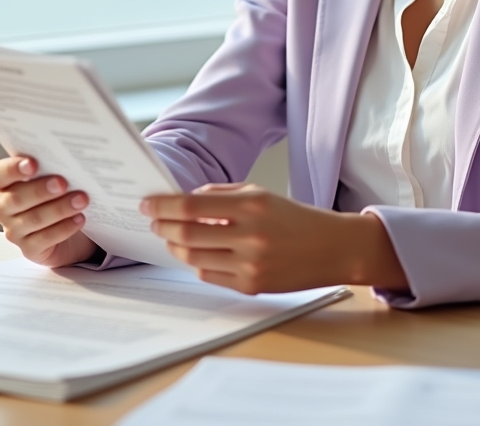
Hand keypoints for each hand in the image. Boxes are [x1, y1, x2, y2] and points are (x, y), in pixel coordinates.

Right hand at [0, 155, 98, 266]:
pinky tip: (79, 219)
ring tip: (81, 199)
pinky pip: (44, 239)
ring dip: (59, 208)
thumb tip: (71, 154)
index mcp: (4, 183)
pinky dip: (64, 228)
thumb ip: (52, 164)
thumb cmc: (59, 192)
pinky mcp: (29, 248)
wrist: (71, 228)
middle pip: (16, 198)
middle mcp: (4, 207)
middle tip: (63, 183)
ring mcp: (14, 230)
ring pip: (33, 219)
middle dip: (41, 190)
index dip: (12, 169)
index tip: (33, 163)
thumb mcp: (52, 175)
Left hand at [141, 183, 407, 294]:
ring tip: (174, 237)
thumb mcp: (261, 194)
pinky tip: (200, 253)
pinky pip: (209, 275)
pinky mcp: (251, 286)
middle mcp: (249, 236)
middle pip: (187, 234)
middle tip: (154, 221)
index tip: (147, 205)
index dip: (163, 206)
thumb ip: (223, 195)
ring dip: (177, 247)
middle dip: (163, 227)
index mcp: (252, 206)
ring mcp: (250, 264)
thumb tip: (185, 201)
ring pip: (193, 257)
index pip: (192, 207)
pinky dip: (199, 263)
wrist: (332, 248)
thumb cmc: (295, 217)